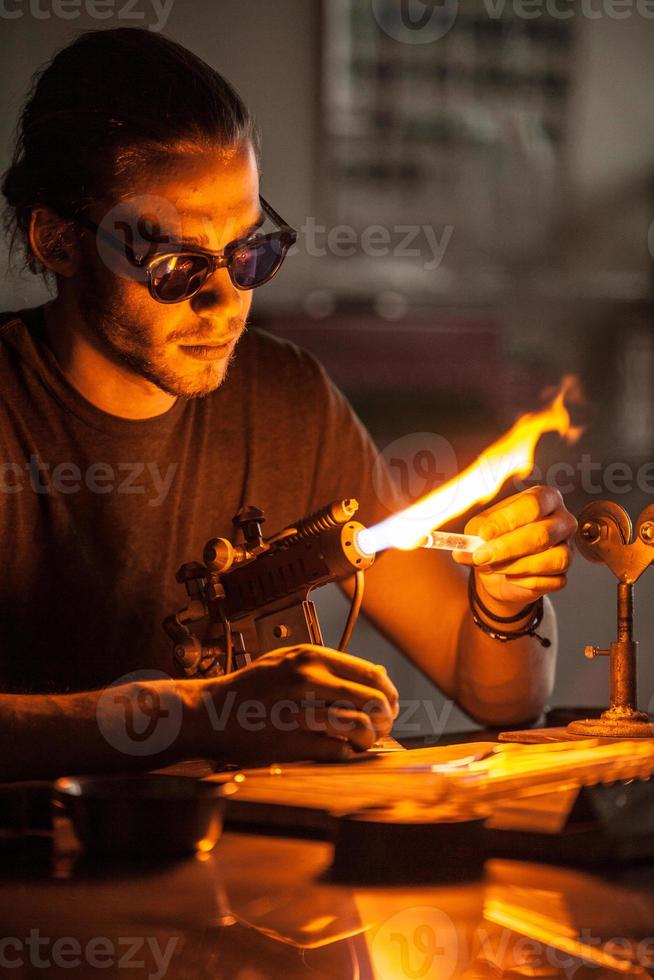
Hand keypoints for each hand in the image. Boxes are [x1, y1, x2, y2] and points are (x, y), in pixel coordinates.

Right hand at [198, 644, 398, 765]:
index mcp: (311, 658)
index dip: (388, 694)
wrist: (209, 712)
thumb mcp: (290, 661)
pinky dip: (346, 753)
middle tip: (380, 727)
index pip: (371, 675)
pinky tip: (340, 750)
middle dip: (384, 718)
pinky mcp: (289, 742)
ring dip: (367, 738)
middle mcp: (307, 679)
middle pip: (372, 701)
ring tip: (361, 740)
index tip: (389, 706)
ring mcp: (298, 711)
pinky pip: (336, 751)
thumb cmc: (252, 688)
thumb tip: (379, 674)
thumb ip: (332, 666)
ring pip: (358, 726)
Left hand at [453, 485, 576, 614]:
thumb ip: (471, 537)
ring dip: (516, 566)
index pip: (532, 504)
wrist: (498, 571)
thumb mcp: (478, 532)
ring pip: (553, 559)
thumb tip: (462, 548)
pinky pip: (553, 581)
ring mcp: (567, 548)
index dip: (508, 520)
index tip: (485, 534)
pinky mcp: (563, 574)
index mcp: (543, 498)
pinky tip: (511, 577)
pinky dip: (527, 582)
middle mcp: (561, 520)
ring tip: (494, 567)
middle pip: (542, 533)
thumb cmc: (493, 540)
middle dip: (507, 548)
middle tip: (482, 556)